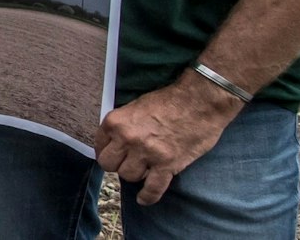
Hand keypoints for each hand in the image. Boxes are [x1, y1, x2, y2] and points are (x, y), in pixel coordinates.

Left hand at [94, 75, 240, 204]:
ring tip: (144, 169)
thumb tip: (116, 143)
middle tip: (129, 162)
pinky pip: (152, 189)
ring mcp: (147, 153)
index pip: (99, 147)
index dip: (107, 151)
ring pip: (128, 177)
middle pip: (109, 165)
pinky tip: (144, 199)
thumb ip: (123, 125)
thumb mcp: (135, 107)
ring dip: (135, 175)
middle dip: (118, 164)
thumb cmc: (169, 101)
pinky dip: (148, 196)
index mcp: (116, 122)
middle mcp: (127, 138)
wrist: (200, 101)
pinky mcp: (167, 165)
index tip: (115, 154)